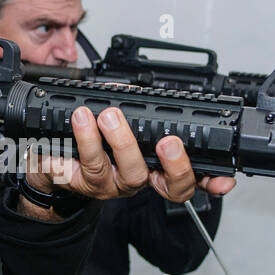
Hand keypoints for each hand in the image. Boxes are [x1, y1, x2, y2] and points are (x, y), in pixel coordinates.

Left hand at [24, 106, 235, 204]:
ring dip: (116, 141)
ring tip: (104, 115)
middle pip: (164, 182)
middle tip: (167, 140)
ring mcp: (110, 184)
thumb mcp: (120, 125)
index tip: (222, 179)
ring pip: (123, 171)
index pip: (187, 180)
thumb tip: (131, 90)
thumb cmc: (92, 144)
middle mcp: (135, 179)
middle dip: (171, 162)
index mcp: (152, 167)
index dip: (208, 182)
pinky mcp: (82, 182)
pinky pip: (84, 164)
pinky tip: (77, 122)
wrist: (52, 166)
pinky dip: (82, 139)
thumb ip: (132, 107)